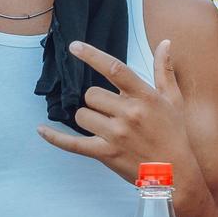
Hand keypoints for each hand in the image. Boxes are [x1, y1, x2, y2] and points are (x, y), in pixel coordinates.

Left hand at [36, 40, 196, 186]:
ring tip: (105, 127)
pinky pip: (72, 143)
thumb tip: (165, 43)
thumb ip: (164, 70)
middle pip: (92, 95)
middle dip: (96, 101)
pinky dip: (55, 137)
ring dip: (88, 118)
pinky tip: (41, 129)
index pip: (114, 69)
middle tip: (111, 111)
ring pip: (82, 115)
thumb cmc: (174, 134)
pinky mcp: (105, 154)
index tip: (74, 46)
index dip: (92, 55)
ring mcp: (116, 135)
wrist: (176, 174)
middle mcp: (128, 113)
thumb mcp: (173, 100)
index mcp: (144, 97)